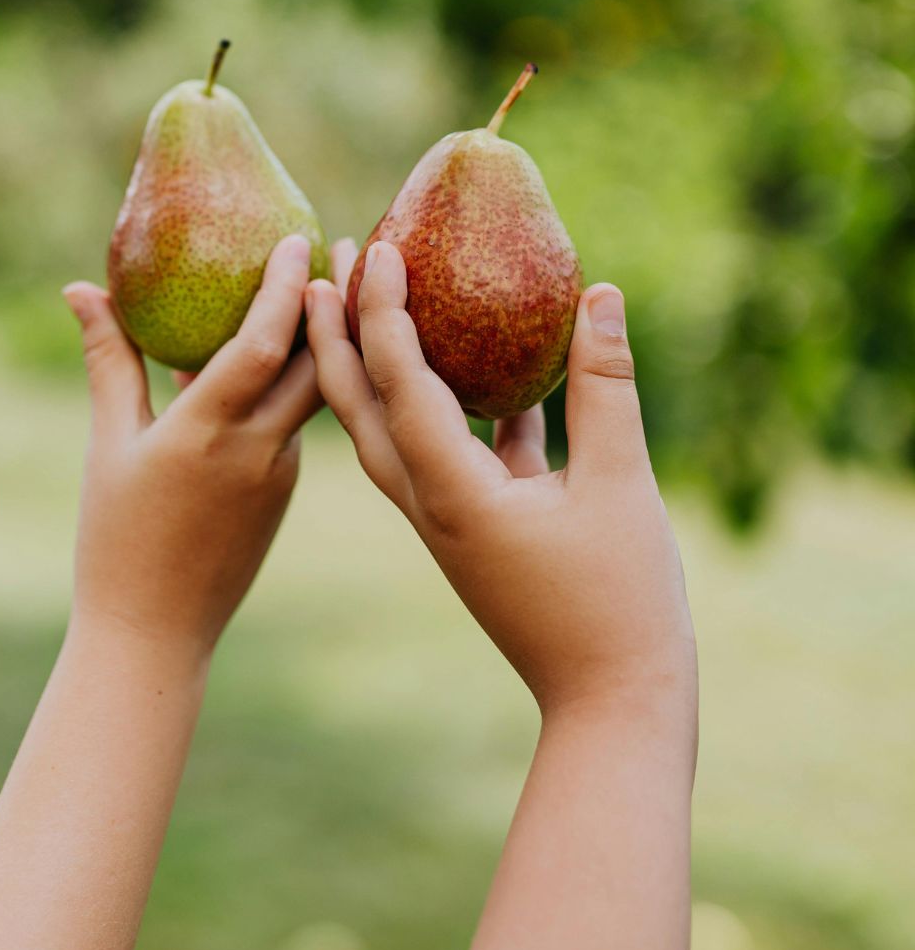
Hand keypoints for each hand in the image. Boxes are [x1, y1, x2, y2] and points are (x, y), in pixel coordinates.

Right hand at [63, 233, 336, 653]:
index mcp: (207, 433)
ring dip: (316, 341)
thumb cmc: (115, 538)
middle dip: (326, 304)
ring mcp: (279, 474)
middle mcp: (257, 450)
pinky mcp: (284, 491)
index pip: (266, 345)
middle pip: (312, 362)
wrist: (154, 632)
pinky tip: (274, 359)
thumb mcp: (108, 446)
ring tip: (312, 291)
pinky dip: (289, 384)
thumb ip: (110, 363)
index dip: (287, 288)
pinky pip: (294, 422)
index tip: (297, 238)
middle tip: (326, 251)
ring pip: (312, 392)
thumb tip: (81, 289)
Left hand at [305, 240, 694, 714]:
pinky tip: (488, 367)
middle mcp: (428, 505)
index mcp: (451, 493)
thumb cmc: (621, 602)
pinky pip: (445, 452)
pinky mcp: (472, 530)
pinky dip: (450, 404)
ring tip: (378, 298)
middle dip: (335, 332)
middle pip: (360, 407)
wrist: (611, 703)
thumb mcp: (622, 485)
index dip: (381, 311)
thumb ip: (605, 387)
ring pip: (393, 430)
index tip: (373, 246)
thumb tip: (599, 295)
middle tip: (327, 260)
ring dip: (378, 364)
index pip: (397, 385)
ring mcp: (445, 521)